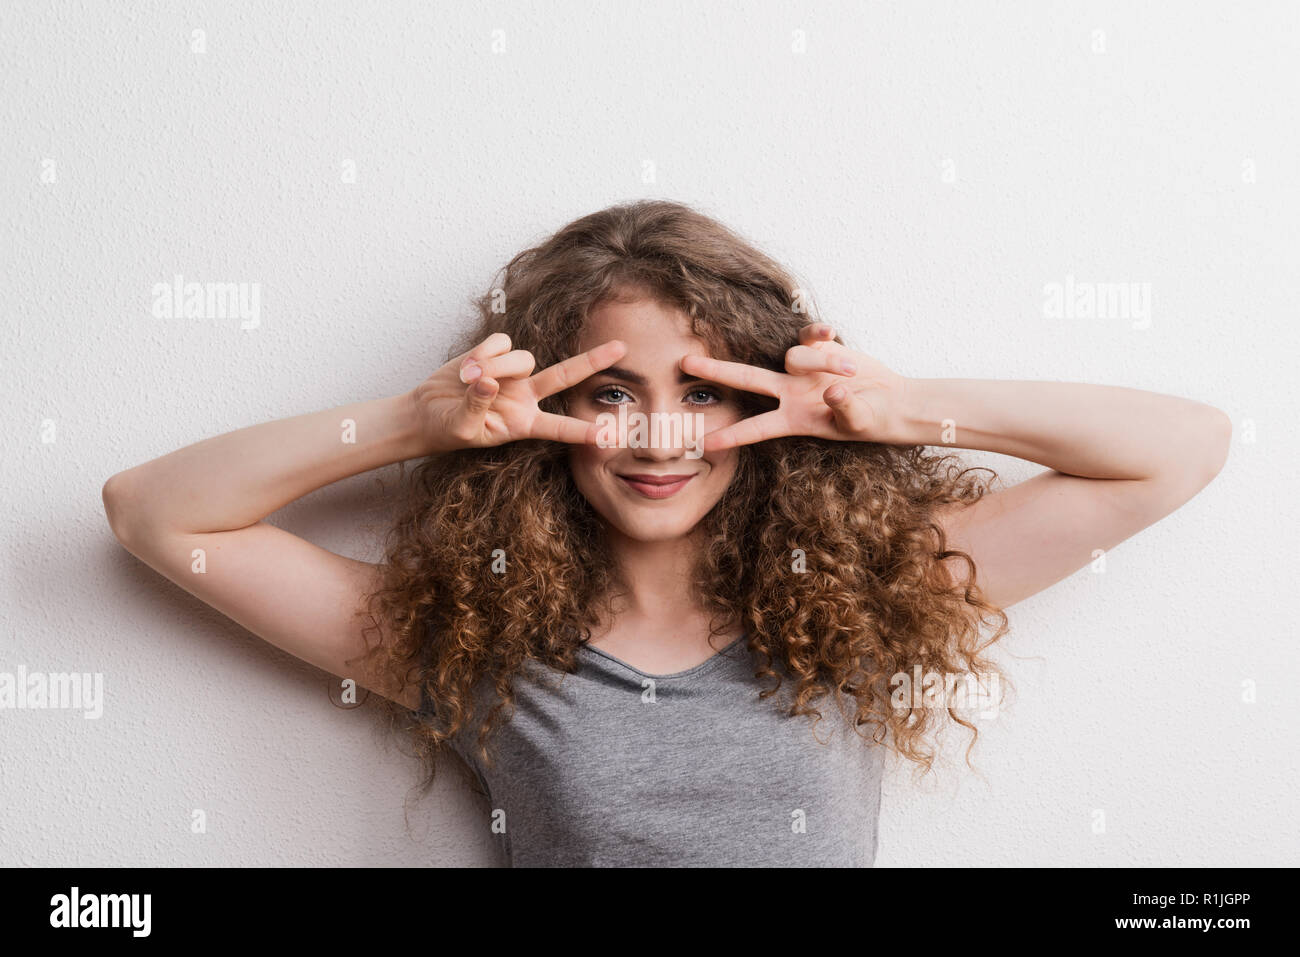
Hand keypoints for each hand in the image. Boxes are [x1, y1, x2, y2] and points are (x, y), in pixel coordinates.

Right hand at [411, 333, 627, 452]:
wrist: (427, 411)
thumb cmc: (447, 429)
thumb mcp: (462, 428)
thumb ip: (477, 407)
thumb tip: (489, 382)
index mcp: (524, 424)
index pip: (560, 428)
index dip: (583, 431)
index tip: (610, 436)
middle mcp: (526, 397)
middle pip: (566, 376)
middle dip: (593, 361)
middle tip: (622, 348)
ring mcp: (514, 374)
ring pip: (524, 358)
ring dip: (497, 366)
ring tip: (469, 379)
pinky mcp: (497, 354)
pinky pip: (502, 343)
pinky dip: (484, 352)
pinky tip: (467, 367)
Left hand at [679, 322, 907, 451]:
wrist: (892, 401)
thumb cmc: (875, 420)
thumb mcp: (862, 422)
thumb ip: (845, 410)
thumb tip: (831, 393)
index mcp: (795, 419)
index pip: (757, 428)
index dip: (731, 436)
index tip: (703, 444)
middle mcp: (791, 392)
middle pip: (747, 379)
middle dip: (716, 371)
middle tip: (684, 363)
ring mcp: (803, 369)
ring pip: (795, 356)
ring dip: (824, 361)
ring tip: (851, 372)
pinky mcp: (821, 348)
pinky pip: (812, 335)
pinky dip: (819, 332)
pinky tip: (830, 331)